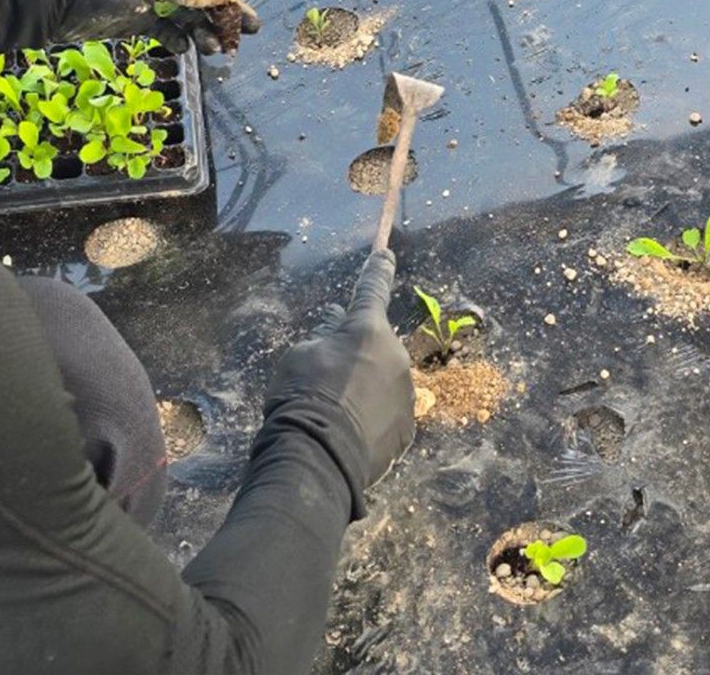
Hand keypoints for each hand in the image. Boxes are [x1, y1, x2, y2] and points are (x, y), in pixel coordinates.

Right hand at [263, 250, 414, 518]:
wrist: (320, 456)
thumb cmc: (303, 394)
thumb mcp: (300, 355)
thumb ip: (323, 336)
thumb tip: (336, 322)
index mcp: (368, 329)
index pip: (372, 289)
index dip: (377, 270)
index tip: (386, 254)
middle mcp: (396, 355)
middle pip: (376, 344)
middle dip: (358, 352)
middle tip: (328, 374)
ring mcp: (407, 393)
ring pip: (384, 379)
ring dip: (366, 385)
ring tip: (335, 410)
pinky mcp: (408, 428)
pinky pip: (388, 411)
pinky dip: (372, 415)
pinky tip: (349, 430)